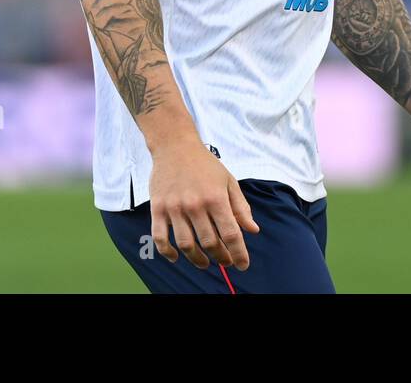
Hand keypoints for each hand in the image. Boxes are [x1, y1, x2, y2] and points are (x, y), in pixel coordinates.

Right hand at [148, 141, 260, 269]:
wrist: (175, 146)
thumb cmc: (205, 164)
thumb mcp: (228, 181)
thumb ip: (241, 207)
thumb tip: (253, 230)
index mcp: (216, 198)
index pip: (231, 234)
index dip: (239, 253)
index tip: (242, 265)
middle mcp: (195, 205)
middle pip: (210, 243)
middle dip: (221, 258)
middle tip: (225, 262)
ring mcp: (175, 208)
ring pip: (186, 245)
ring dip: (197, 259)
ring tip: (204, 263)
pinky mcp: (157, 208)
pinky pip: (160, 238)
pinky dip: (167, 252)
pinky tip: (176, 257)